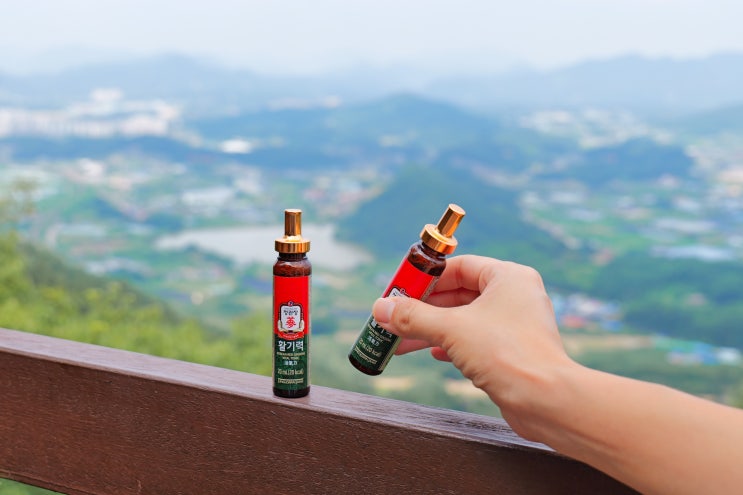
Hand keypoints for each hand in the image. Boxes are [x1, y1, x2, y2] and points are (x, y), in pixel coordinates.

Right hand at [372, 254, 575, 438]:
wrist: (545, 401)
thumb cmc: (508, 354)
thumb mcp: (450, 329)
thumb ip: (413, 316)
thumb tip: (380, 308)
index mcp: (508, 277)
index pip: (459, 267)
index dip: (426, 278)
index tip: (400, 289)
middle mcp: (515, 296)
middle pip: (459, 294)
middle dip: (424, 309)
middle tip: (395, 317)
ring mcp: (515, 325)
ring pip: (464, 320)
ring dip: (432, 329)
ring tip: (401, 341)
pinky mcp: (513, 351)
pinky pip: (475, 340)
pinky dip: (451, 344)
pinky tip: (433, 353)